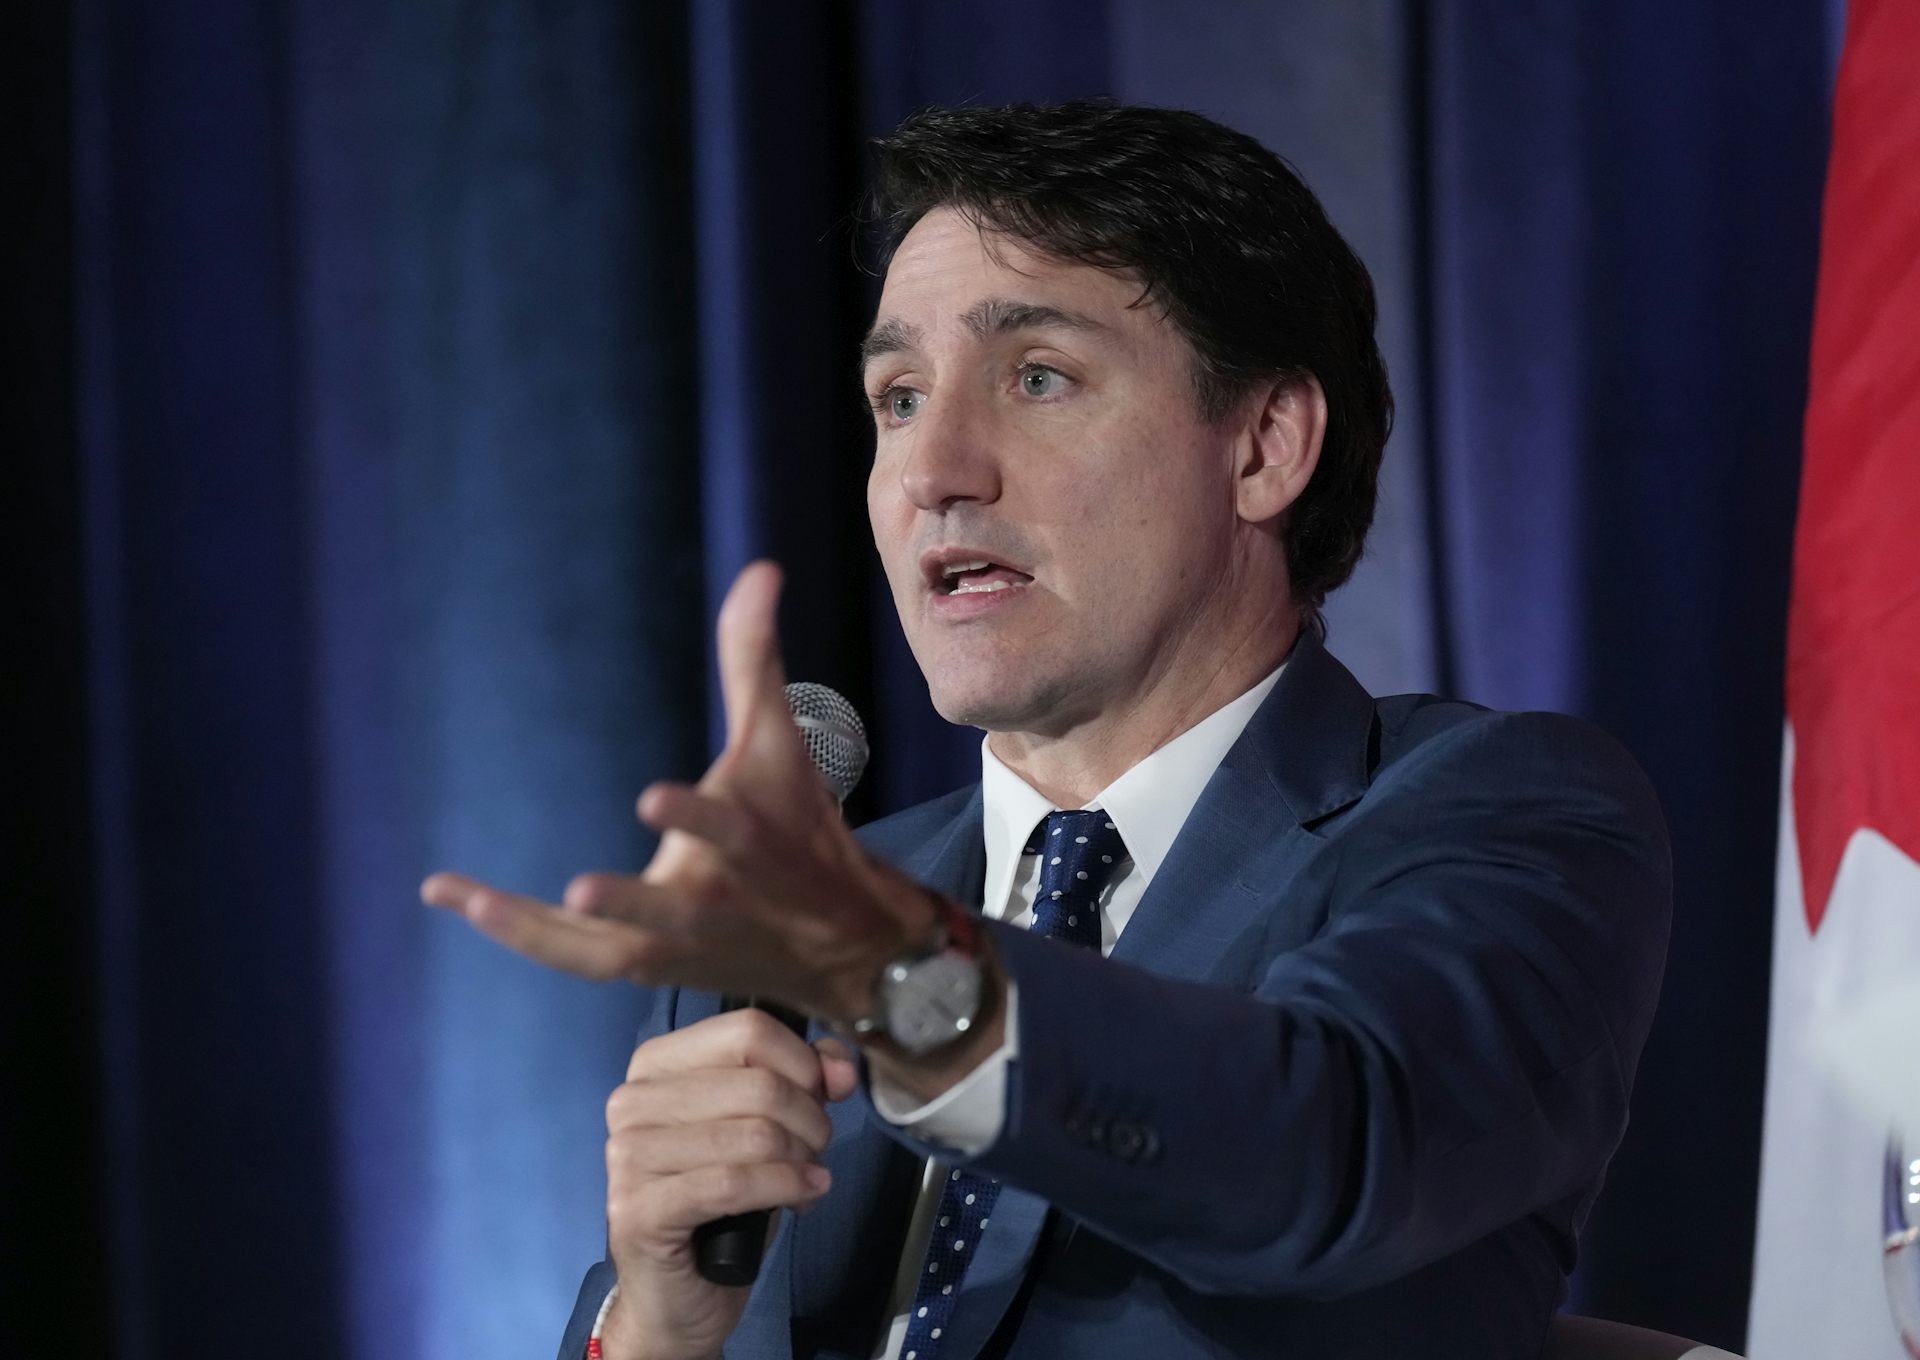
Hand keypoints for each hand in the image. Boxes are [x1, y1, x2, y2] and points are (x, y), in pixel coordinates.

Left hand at [421, 561, 937, 1021]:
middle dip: (630, 903)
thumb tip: (762, 569)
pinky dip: (525, 935)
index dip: (691, 817)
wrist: (841, 943)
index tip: (651, 799)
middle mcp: (715, 901)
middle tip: (579, 889)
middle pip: (669, 910)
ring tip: (466, 897)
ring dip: (540, 930)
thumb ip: (754, 660)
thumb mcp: (781, 742)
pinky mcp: (651, 968)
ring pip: (609, 951)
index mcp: (751, 842)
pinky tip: (464, 901)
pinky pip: (579, 958)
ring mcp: (681, 944)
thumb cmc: (801, 825)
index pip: (726, 830)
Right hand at [595, 1010, 858, 1359]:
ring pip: (754, 1133)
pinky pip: (734, 1183)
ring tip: (808, 1178)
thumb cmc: (724, 1204)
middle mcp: (632, 1100)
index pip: (749, 1029)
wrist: (679, 1295)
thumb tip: (839, 1066)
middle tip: (816, 1151)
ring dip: (802, 1158)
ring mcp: (627, 1155)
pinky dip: (785, 1187)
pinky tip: (805, 1196)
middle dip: (810, 1121)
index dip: (804, 1063)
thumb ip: (804, 1079)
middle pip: (759, 1083)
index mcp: (657, 1064)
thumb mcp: (768, 1126)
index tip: (825, 1096)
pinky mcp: (637, 1208)